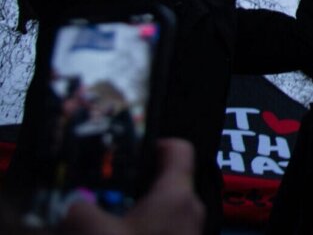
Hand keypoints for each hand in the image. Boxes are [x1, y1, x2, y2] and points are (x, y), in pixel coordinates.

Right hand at [58, 139, 203, 234]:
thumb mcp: (96, 231)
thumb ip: (77, 209)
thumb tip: (68, 202)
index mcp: (178, 194)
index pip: (178, 147)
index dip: (152, 141)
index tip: (125, 147)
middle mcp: (190, 208)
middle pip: (162, 179)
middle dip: (130, 182)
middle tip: (100, 188)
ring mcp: (188, 229)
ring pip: (158, 206)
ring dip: (130, 208)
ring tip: (101, 214)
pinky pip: (159, 226)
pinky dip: (137, 225)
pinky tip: (113, 229)